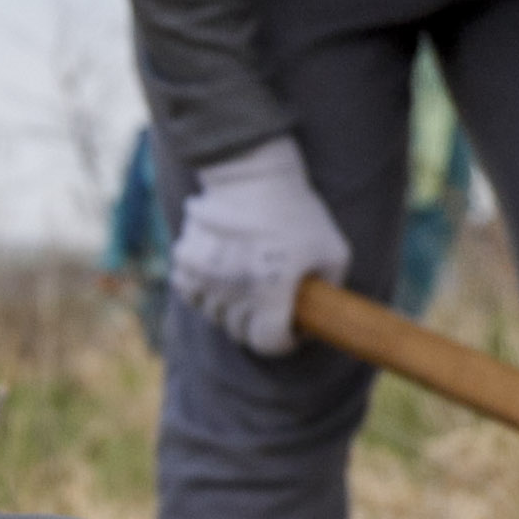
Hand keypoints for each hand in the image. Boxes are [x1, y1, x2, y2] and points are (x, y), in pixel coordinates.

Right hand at [165, 137, 352, 357]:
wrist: (251, 174)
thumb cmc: (296, 211)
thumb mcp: (333, 250)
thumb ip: (330, 287)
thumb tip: (320, 314)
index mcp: (271, 292)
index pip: (269, 344)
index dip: (284, 340)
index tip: (291, 328)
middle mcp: (234, 291)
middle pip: (240, 332)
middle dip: (258, 324)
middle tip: (270, 303)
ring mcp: (205, 278)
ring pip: (213, 314)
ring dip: (229, 308)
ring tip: (245, 285)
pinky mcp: (186, 262)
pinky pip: (190, 293)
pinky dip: (202, 291)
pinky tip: (218, 275)